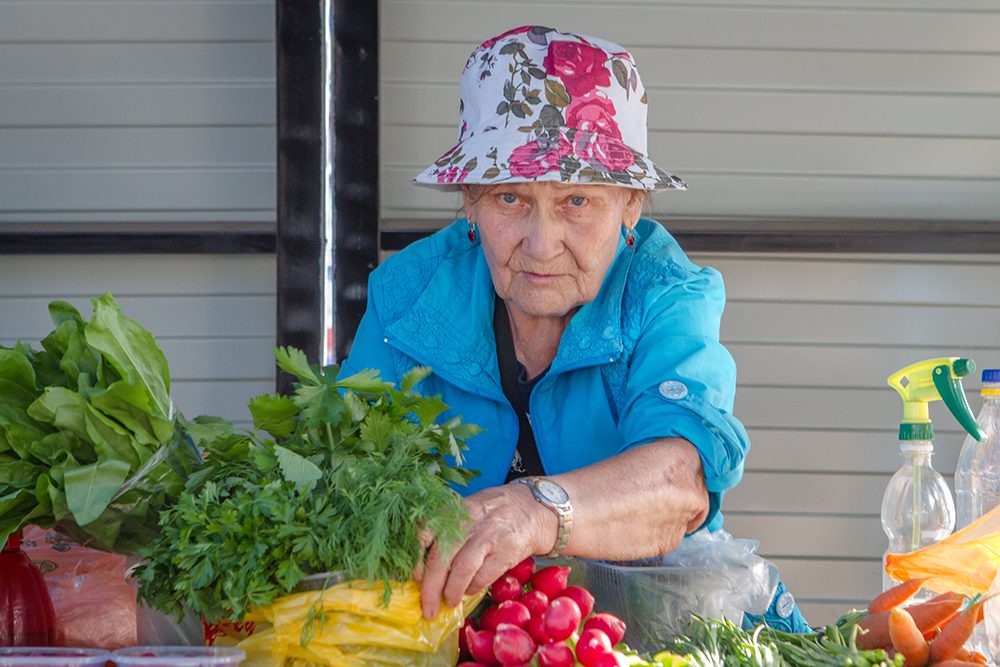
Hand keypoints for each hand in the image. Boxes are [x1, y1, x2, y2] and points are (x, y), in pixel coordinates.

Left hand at [414, 482, 556, 618]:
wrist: (532, 507)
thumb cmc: (491, 512)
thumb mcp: (465, 511)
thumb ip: (445, 531)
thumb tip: (423, 567)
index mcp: (452, 511)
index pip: (423, 533)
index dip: (415, 559)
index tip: (413, 577)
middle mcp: (467, 522)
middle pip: (440, 558)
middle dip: (430, 589)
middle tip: (427, 608)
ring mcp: (488, 536)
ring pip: (462, 570)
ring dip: (452, 592)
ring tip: (449, 602)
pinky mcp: (507, 550)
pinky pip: (484, 575)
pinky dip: (474, 588)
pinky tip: (470, 590)